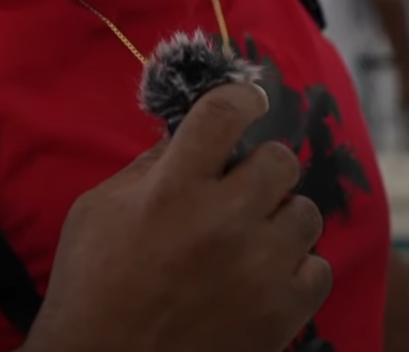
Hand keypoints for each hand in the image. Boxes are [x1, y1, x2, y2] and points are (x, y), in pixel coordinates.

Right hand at [24, 83, 330, 351]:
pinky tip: (262, 277)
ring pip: (305, 212)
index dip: (243, 97)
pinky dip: (294, 269)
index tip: (248, 101)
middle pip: (279, 159)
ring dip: (278, 218)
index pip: (225, 113)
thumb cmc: (91, 288)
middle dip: (260, 165)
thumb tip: (184, 139)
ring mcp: (259, 268)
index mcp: (173, 188)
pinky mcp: (282, 312)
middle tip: (238, 187)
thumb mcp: (96, 211)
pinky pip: (317, 267)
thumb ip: (145, 168)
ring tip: (250, 238)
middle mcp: (223, 219)